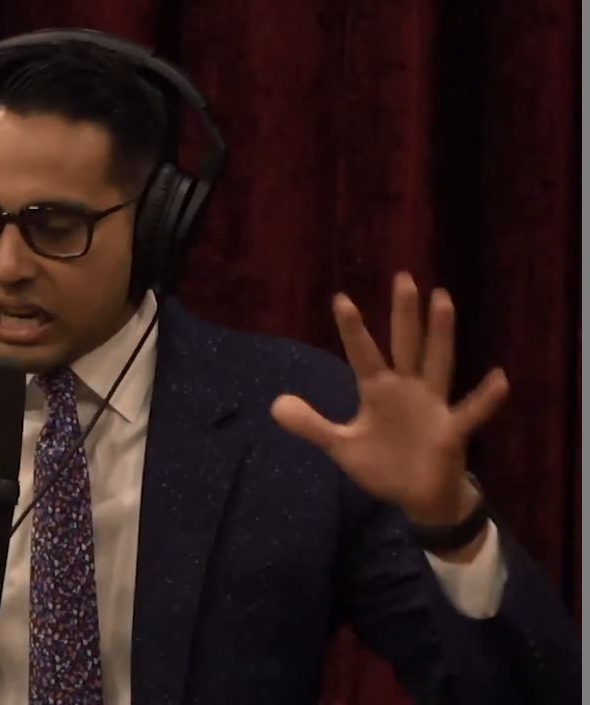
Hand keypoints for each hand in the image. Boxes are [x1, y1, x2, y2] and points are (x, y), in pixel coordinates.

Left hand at [271, 273, 509, 528]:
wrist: (416, 497)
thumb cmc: (382, 464)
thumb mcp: (341, 446)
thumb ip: (311, 425)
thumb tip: (275, 404)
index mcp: (378, 391)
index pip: (363, 354)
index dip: (352, 330)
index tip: (341, 299)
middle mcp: (407, 389)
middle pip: (405, 345)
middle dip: (403, 314)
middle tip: (403, 277)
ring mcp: (433, 406)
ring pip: (437, 363)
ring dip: (440, 334)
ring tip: (443, 299)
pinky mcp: (452, 431)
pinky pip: (471, 412)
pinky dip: (485, 398)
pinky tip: (499, 377)